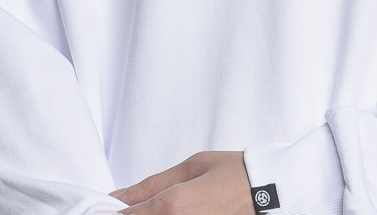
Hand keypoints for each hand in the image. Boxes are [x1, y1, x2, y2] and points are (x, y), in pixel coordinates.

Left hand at [108, 150, 256, 213]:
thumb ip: (150, 185)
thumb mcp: (192, 167)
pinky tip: (172, 213)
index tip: (104, 209)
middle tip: (134, 208)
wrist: (271, 192)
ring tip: (157, 208)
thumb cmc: (235, 175)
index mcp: (172, 207)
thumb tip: (115, 198)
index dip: (109, 214)